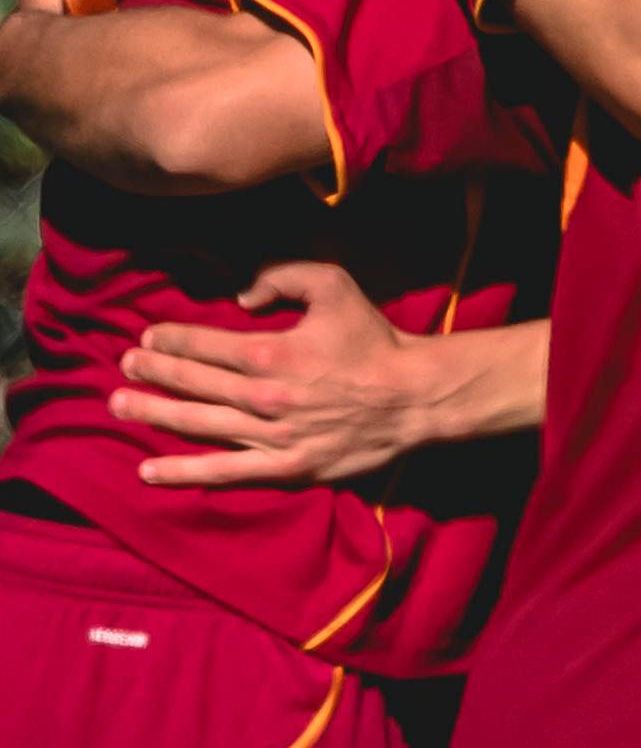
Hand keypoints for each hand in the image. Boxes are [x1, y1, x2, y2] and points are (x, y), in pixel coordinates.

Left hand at [116, 262, 428, 486]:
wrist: (414, 396)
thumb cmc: (374, 340)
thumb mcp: (336, 286)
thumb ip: (284, 275)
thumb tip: (242, 294)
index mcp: (270, 352)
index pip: (204, 343)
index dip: (170, 337)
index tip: (149, 335)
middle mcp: (261, 396)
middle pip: (191, 382)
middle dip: (152, 371)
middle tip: (125, 365)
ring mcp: (270, 436)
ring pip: (197, 424)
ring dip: (152, 414)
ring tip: (119, 406)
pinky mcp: (285, 467)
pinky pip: (224, 472)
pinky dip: (183, 472)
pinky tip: (149, 471)